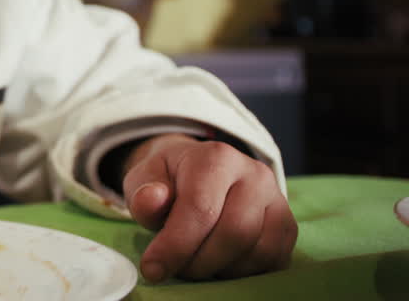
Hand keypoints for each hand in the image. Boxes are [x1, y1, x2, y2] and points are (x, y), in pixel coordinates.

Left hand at [122, 133, 296, 282]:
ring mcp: (277, 199)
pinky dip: (243, 272)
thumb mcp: (144, 180)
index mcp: (215, 158)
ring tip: (196, 263)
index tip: (152, 269)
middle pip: (234, 233)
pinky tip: (219, 264)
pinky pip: (273, 261)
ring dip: (221, 270)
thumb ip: (143, 193)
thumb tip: (151, 201)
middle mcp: (254, 174)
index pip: (200, 208)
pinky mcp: (287, 225)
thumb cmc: (169, 182)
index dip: (175, 245)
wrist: (200, 174)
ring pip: (257, 251)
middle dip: (199, 262)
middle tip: (177, 268)